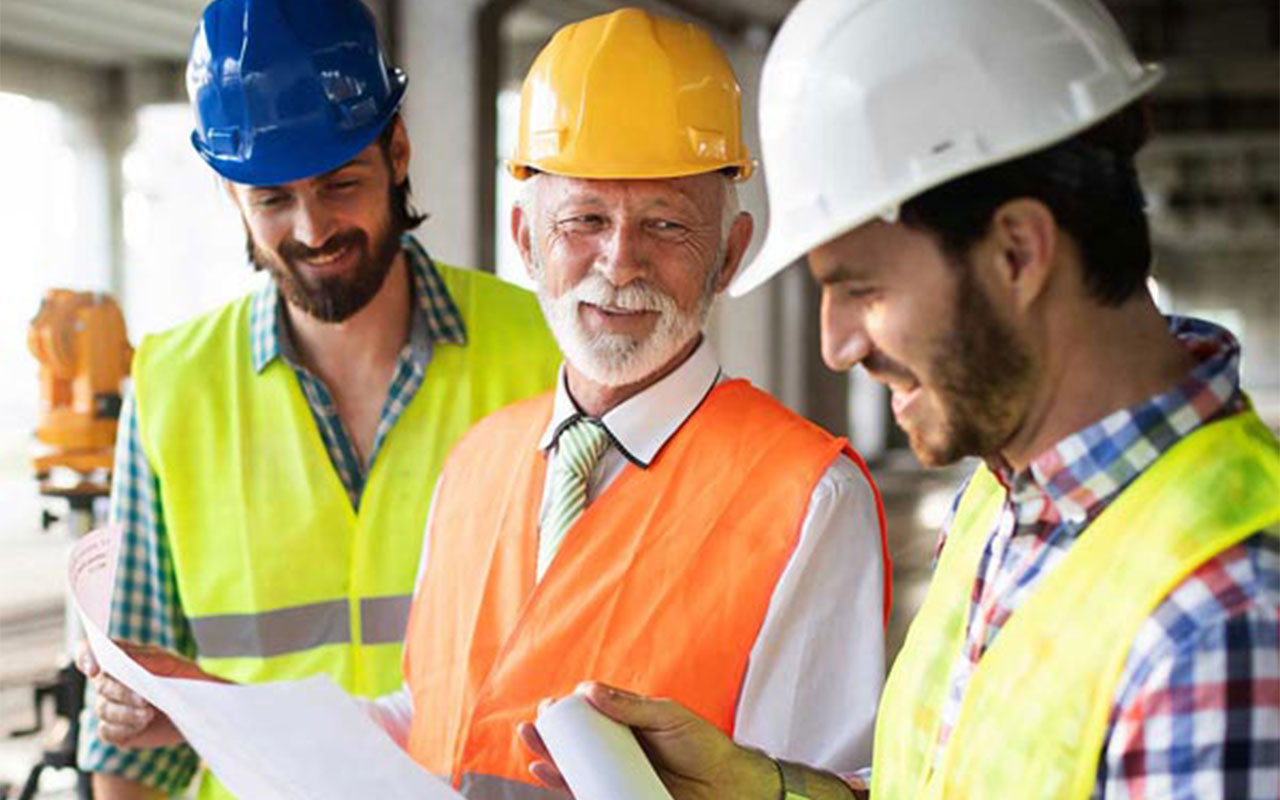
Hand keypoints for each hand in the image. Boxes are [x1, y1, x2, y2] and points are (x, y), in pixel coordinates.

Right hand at [76, 641, 223, 748]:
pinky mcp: (117, 730)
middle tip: (145, 700)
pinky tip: (140, 725)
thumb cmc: (186, 679)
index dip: (86, 657)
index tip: (95, 669)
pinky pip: (107, 731)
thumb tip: (121, 653)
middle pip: (101, 686)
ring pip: (103, 709)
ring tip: (148, 714)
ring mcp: (112, 706)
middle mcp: (111, 682)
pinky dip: (123, 728)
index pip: (90, 652)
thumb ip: (146, 659)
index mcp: (122, 659)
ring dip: (125, 713)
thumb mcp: (172, 665)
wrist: (200, 708)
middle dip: (122, 693)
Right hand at [517, 682, 779, 799]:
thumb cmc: (704, 746)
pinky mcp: (622, 799)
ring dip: (549, 762)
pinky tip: (546, 776)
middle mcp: (620, 752)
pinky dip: (564, 787)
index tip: (549, 706)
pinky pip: (588, 795)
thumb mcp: (669, 717)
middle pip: (577, 745)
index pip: (591, 718)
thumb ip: (633, 706)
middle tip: (531, 729)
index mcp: (629, 727)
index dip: (567, 714)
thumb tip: (589, 690)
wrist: (729, 785)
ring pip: (576, 771)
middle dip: (549, 738)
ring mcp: (619, 778)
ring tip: (532, 752)